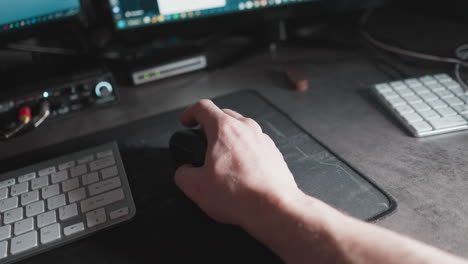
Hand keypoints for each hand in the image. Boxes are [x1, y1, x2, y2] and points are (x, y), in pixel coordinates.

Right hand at [174, 99, 300, 227]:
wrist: (274, 208)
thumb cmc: (240, 194)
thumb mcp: (196, 187)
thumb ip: (183, 174)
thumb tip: (184, 172)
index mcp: (225, 129)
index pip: (203, 107)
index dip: (190, 112)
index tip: (187, 122)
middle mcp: (246, 128)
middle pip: (224, 114)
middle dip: (210, 124)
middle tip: (203, 139)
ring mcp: (263, 139)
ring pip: (242, 128)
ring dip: (230, 137)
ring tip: (222, 157)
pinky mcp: (274, 153)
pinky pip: (255, 144)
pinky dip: (245, 151)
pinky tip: (241, 170)